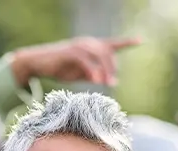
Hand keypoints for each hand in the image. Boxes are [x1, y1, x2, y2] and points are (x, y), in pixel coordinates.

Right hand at [11, 36, 140, 87]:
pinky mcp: (69, 53)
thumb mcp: (78, 73)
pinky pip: (85, 61)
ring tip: (108, 84)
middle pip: (107, 52)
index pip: (111, 44)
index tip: (140, 40)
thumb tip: (105, 80)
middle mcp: (86, 43)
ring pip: (98, 55)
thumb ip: (92, 74)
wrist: (37, 63)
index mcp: (90, 47)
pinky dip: (93, 70)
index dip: (126, 42)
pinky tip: (97, 81)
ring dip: (105, 70)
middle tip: (113, 83)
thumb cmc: (58, 68)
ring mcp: (78, 47)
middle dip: (112, 67)